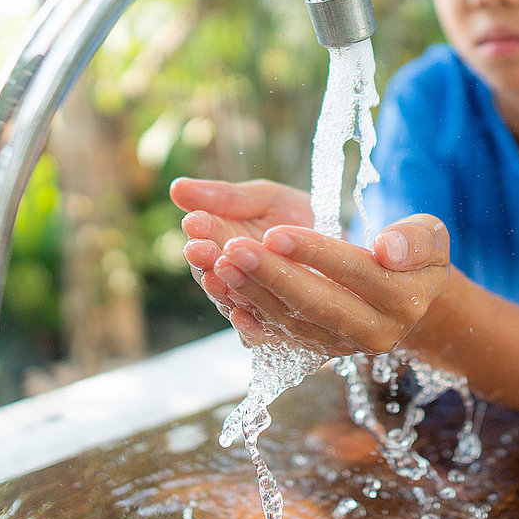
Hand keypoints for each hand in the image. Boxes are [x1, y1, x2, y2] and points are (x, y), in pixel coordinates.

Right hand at [170, 177, 314, 328]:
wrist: (342, 246)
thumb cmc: (299, 217)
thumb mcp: (264, 198)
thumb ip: (223, 196)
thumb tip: (177, 187)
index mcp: (222, 242)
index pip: (202, 238)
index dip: (197, 231)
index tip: (194, 222)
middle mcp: (230, 276)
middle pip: (209, 272)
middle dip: (203, 260)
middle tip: (199, 249)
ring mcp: (249, 301)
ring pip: (228, 301)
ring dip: (221, 290)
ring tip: (218, 276)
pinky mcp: (271, 326)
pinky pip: (254, 331)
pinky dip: (247, 326)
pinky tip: (243, 316)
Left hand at [209, 215, 450, 355]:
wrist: (408, 293)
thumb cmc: (415, 253)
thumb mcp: (429, 236)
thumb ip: (415, 239)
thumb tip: (388, 248)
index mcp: (404, 300)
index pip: (355, 272)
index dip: (314, 253)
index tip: (275, 232)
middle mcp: (373, 333)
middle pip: (316, 305)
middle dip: (272, 276)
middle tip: (233, 248)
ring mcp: (341, 346)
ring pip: (291, 322)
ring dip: (251, 293)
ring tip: (219, 263)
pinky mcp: (316, 350)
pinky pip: (277, 335)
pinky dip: (247, 312)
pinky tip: (222, 292)